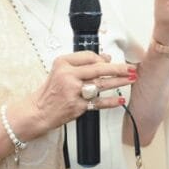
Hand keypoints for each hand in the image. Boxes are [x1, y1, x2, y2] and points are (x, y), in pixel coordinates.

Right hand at [21, 51, 136, 137]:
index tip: (113, 61)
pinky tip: (120, 100)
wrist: (38, 111)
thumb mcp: (61, 71)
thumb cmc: (51, 91)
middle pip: (98, 69)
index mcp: (63, 63)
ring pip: (101, 84)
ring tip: (131, 79)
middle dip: (118, 68)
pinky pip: (98, 103)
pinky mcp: (77, 106)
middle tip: (131, 68)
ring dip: (119, 82)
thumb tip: (106, 58)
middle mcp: (68, 76)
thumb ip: (82, 63)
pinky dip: (110, 101)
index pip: (89, 57)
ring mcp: (73, 91)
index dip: (103, 59)